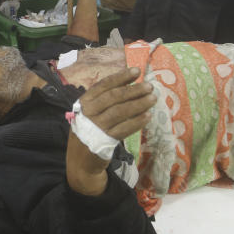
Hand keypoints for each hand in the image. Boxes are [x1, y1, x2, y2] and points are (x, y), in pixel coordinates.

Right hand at [66, 67, 154, 195]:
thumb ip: (104, 100)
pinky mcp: (104, 141)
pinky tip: (147, 116)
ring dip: (139, 104)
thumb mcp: (90, 113)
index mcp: (84, 102)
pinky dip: (137, 121)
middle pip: (114, 97)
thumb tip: (129, 85)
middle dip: (134, 90)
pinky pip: (124, 128)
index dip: (121, 77)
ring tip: (152, 99)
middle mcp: (88, 112)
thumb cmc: (89, 132)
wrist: (81, 161)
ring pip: (120, 111)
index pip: (104, 85)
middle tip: (150, 86)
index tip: (137, 71)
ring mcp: (96, 127)